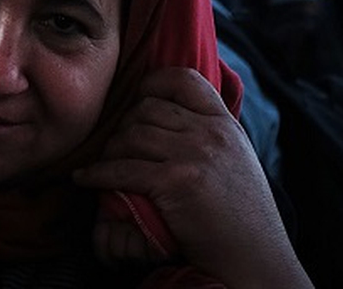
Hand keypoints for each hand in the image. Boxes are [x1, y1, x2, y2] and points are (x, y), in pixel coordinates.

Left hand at [74, 68, 309, 288]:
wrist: (256, 261)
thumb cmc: (243, 219)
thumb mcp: (236, 160)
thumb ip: (208, 135)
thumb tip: (164, 115)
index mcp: (226, 125)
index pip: (183, 79)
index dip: (152, 84)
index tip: (136, 101)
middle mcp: (211, 134)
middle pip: (146, 109)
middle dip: (123, 127)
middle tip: (116, 149)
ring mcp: (195, 155)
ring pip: (130, 136)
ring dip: (109, 152)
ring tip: (104, 165)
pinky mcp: (177, 182)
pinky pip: (122, 169)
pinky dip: (97, 174)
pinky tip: (86, 179)